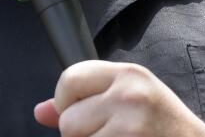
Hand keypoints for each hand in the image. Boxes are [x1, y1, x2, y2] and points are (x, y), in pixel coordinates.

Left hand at [34, 60, 204, 136]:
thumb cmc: (165, 128)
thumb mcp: (130, 101)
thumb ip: (85, 100)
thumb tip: (40, 112)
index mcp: (129, 74)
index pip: (69, 78)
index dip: (67, 102)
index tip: (83, 113)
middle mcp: (130, 96)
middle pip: (68, 119)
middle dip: (80, 133)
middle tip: (111, 134)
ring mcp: (131, 127)